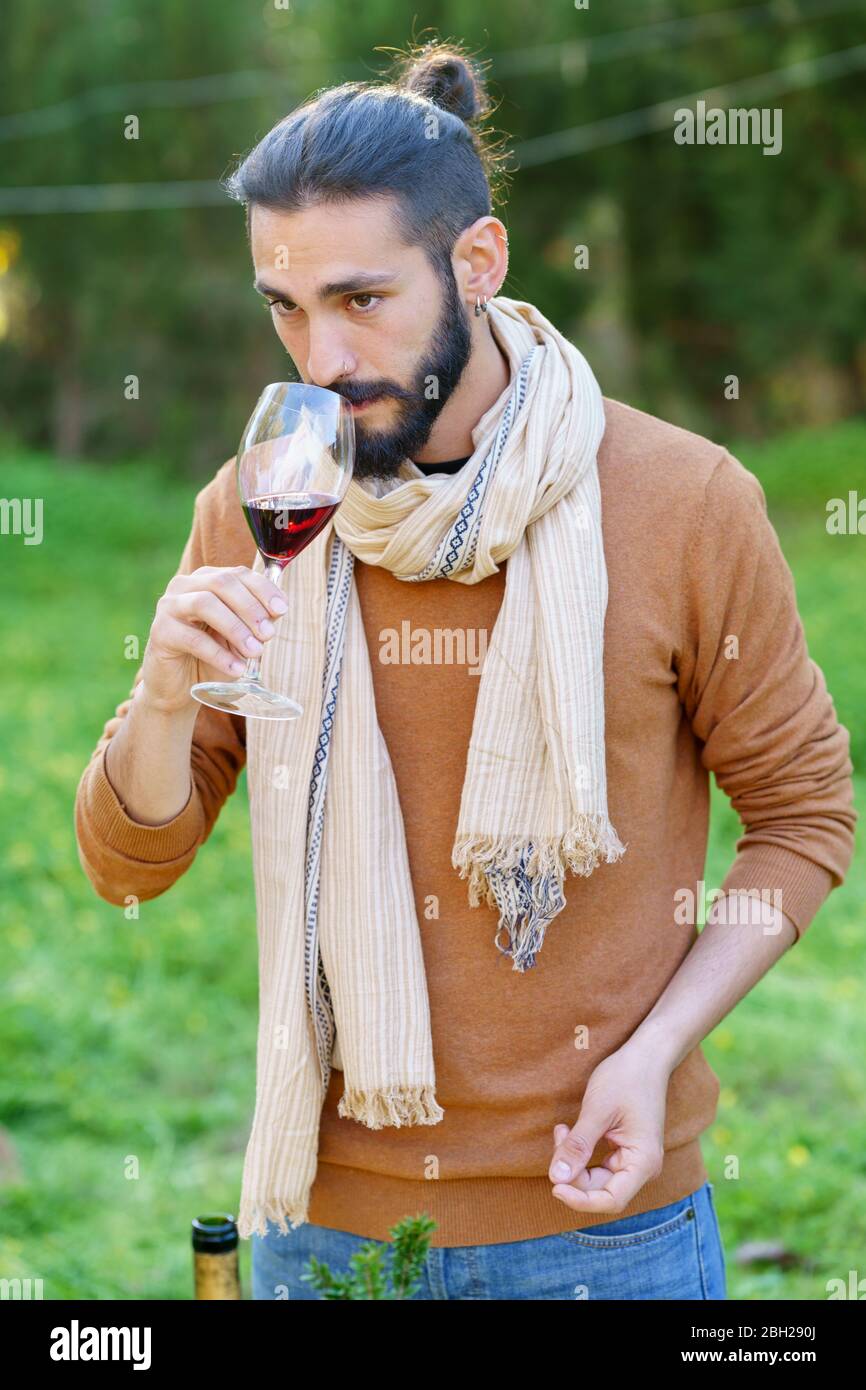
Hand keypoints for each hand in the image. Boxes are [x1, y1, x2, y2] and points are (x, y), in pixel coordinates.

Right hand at [139, 564, 288, 713]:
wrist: (178, 688)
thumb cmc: (211, 658)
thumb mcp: (240, 638)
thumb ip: (255, 621)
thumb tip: (277, 610)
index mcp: (207, 580)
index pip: (238, 573)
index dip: (263, 589)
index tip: (282, 609)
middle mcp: (185, 586)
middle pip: (222, 583)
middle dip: (250, 607)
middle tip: (268, 634)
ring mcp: (169, 606)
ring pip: (205, 603)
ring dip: (235, 628)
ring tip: (255, 651)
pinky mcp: (160, 632)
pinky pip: (192, 638)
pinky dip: (218, 654)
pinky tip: (236, 668)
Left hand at [548, 1044, 670, 1216]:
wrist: (646, 1056)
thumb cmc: (625, 1078)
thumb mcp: (597, 1111)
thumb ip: (578, 1146)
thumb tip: (556, 1179)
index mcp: (643, 1162)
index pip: (611, 1200)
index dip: (580, 1200)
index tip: (555, 1186)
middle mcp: (642, 1167)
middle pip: (600, 1190)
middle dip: (572, 1172)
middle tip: (558, 1137)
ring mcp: (634, 1160)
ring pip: (595, 1178)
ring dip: (574, 1161)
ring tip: (562, 1129)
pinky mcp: (624, 1151)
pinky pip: (598, 1165)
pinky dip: (580, 1153)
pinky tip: (568, 1132)